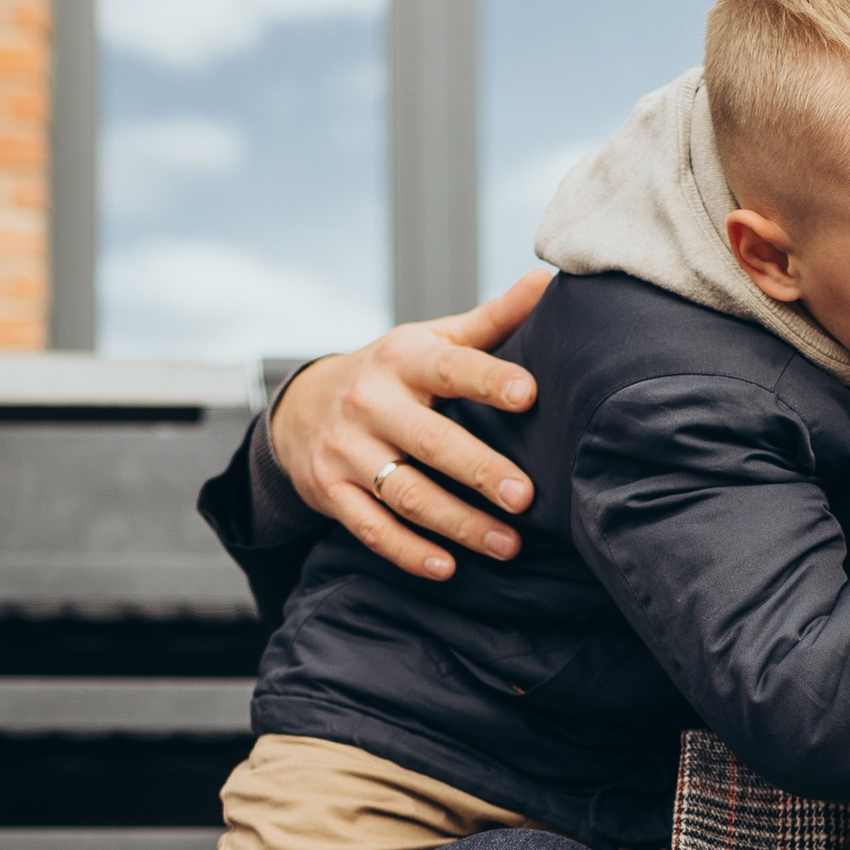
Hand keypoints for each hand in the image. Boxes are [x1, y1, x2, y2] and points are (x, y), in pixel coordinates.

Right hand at [268, 274, 550, 582]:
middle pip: (430, 442)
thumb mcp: (431, 341)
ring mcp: (347, 451)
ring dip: (458, 524)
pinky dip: (409, 552)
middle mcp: (370, 402)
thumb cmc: (393, 374)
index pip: (450, 367)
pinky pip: (372, 528)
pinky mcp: (331, 493)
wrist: (304, 408)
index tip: (529, 394)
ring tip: (508, 545)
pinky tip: (448, 568)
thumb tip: (545, 281)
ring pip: (407, 493)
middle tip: (525, 498)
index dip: (487, 379)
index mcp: (403, 359)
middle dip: (478, 470)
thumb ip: (491, 321)